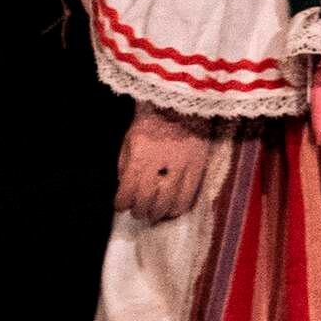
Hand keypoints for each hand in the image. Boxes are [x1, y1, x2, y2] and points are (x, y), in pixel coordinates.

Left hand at [115, 105, 225, 224]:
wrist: (179, 106)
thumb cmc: (150, 122)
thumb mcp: (129, 140)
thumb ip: (125, 165)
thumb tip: (125, 189)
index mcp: (140, 156)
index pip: (128, 190)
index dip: (122, 203)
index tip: (121, 206)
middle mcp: (161, 163)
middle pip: (148, 199)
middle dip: (140, 211)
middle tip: (138, 213)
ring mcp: (183, 166)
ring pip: (170, 201)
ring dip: (159, 212)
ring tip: (155, 214)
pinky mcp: (199, 167)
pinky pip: (190, 194)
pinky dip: (180, 207)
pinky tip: (173, 210)